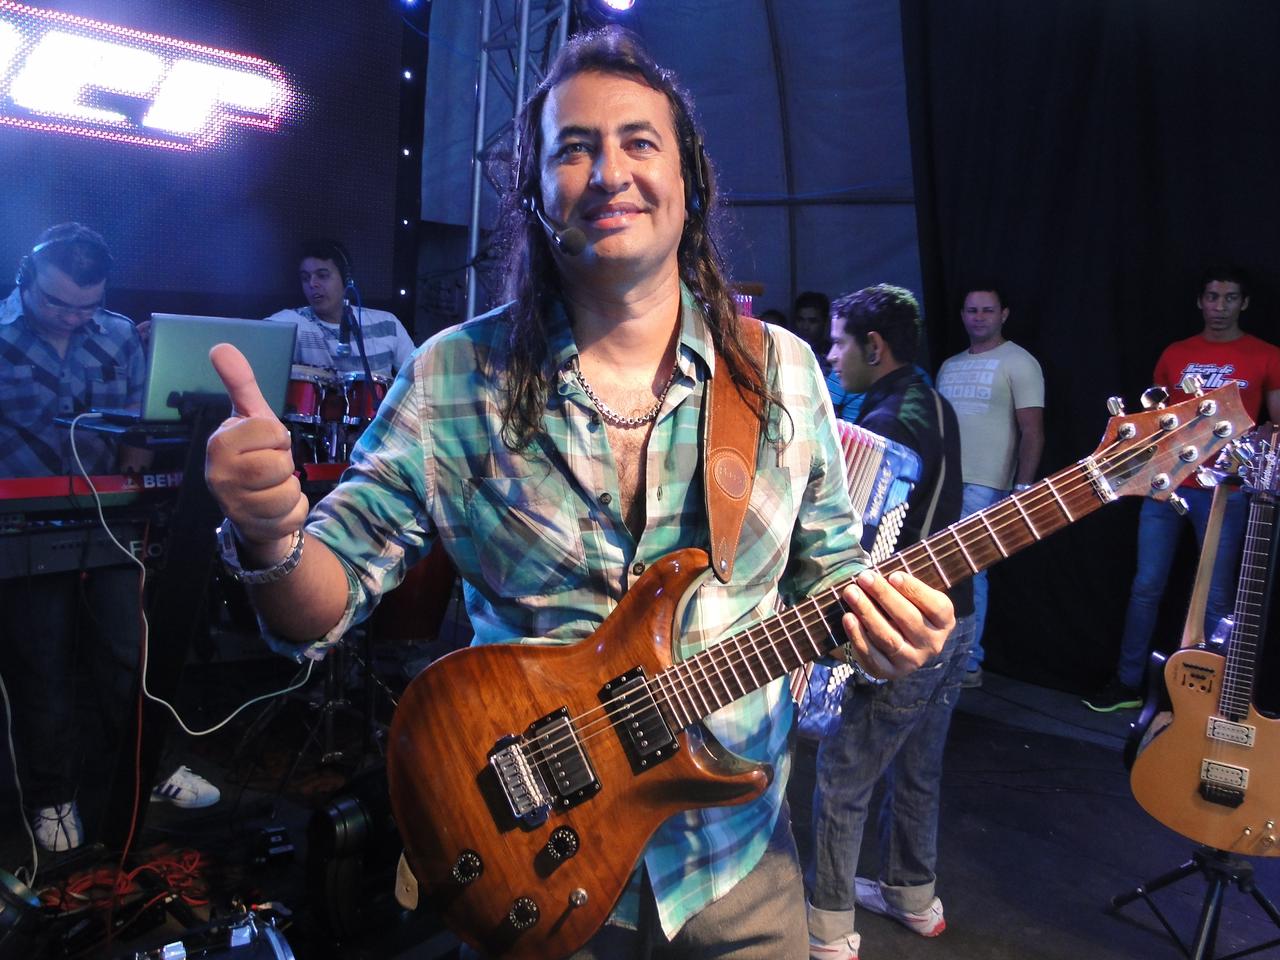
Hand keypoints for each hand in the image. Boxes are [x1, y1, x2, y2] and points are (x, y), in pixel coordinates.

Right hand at [205, 343, 307, 557]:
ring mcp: (236, 507)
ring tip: (272, 487)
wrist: (252, 509)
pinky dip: (296, 510)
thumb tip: (221, 345)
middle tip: (269, 466)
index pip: (271, 430)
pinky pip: (296, 514)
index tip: (264, 443)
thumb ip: (240, 384)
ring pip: (289, 490)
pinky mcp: (256, 529)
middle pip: (280, 463)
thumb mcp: (250, 418)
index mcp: (219, 444)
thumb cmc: (253, 456)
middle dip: (284, 462)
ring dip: (291, 487)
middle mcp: (220, 476)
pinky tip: (277, 508)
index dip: (276, 436)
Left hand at [838, 569, 954, 679]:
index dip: (915, 590)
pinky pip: (872, 655)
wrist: (896, 643)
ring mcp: (912, 660)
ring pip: (889, 637)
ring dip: (867, 612)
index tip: (893, 575)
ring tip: (851, 593)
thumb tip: (877, 575)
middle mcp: (932, 644)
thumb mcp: (912, 596)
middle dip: (884, 595)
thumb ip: (901, 586)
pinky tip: (848, 618)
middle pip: (908, 619)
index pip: (935, 606)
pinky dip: (858, 636)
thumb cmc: (904, 608)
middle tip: (864, 577)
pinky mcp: (890, 671)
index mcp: (944, 622)